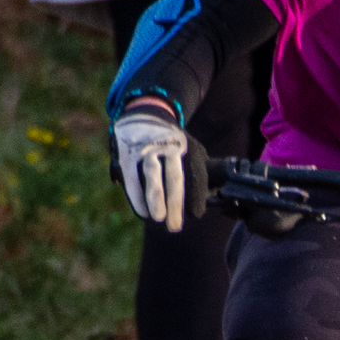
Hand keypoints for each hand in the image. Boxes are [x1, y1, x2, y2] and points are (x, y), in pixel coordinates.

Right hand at [111, 109, 189, 232]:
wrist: (146, 113)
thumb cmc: (171, 143)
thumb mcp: (189, 149)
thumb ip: (198, 172)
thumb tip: (211, 197)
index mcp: (187, 147)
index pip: (195, 173)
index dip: (196, 195)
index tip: (195, 215)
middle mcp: (168, 146)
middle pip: (174, 175)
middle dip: (174, 202)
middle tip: (175, 226)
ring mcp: (147, 147)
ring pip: (152, 174)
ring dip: (154, 197)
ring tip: (157, 218)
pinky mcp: (128, 152)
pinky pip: (131, 176)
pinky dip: (136, 195)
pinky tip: (142, 212)